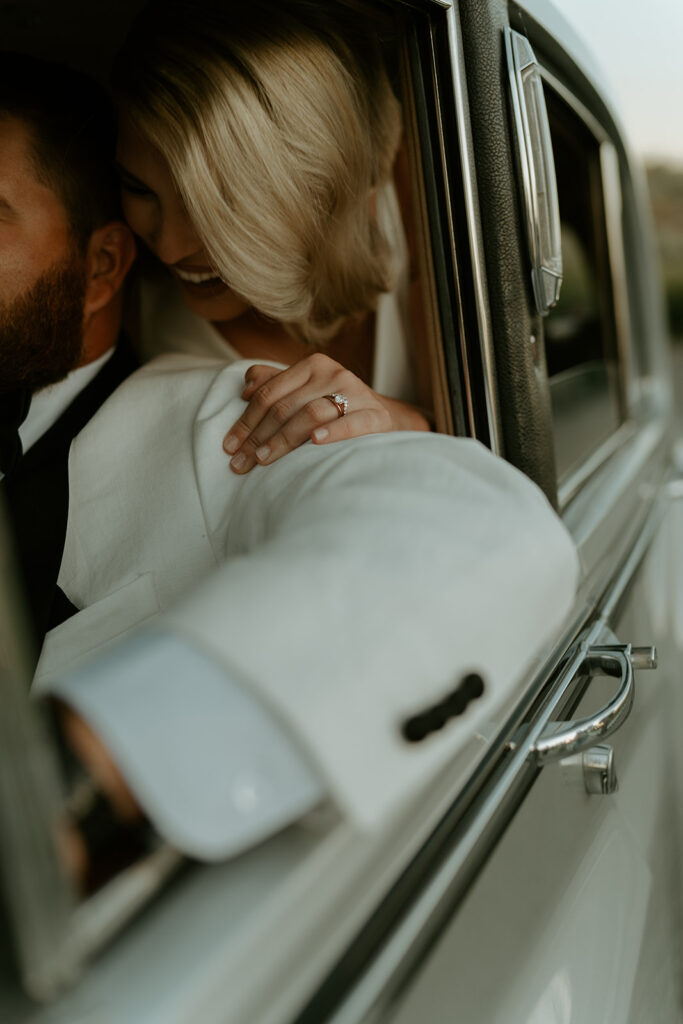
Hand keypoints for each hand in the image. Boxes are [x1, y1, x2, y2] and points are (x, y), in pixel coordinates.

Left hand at [223, 353, 429, 473]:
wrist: (388, 419)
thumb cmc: (337, 408)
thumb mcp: (306, 392)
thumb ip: (275, 383)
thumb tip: (245, 385)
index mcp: (312, 365)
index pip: (269, 393)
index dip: (245, 421)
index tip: (228, 446)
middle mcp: (333, 373)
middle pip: (285, 407)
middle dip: (257, 437)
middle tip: (239, 463)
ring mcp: (355, 393)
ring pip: (310, 414)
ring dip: (282, 440)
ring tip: (263, 460)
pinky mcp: (376, 415)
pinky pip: (351, 422)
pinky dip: (333, 432)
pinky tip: (315, 442)